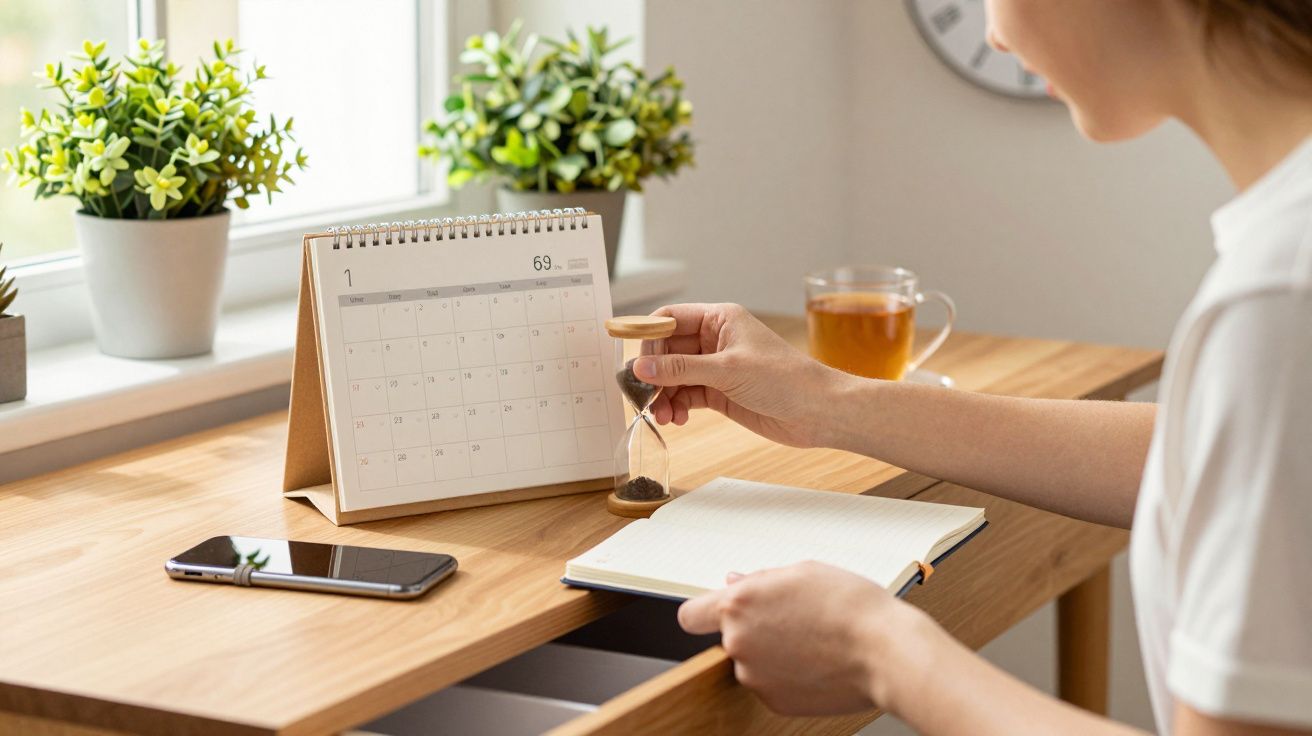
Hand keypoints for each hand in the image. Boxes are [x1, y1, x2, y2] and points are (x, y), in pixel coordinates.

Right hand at [636, 303, 851, 447]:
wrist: (818, 411)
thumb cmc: (786, 379)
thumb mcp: (727, 371)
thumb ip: (680, 369)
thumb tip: (641, 368)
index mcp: (719, 319)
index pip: (670, 319)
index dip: (648, 338)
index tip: (633, 362)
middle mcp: (715, 340)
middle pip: (667, 350)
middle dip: (654, 373)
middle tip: (643, 396)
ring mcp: (717, 367)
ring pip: (675, 376)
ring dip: (663, 395)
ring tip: (662, 415)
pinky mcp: (720, 392)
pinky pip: (687, 395)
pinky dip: (677, 406)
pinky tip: (676, 419)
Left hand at [677, 561, 940, 716]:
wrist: (885, 651)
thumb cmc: (851, 607)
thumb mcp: (802, 572)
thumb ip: (759, 580)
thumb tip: (736, 582)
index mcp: (739, 605)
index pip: (690, 615)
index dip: (704, 612)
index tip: (714, 611)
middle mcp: (739, 643)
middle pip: (729, 636)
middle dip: (753, 627)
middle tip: (791, 617)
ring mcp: (755, 677)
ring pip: (752, 661)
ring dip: (771, 652)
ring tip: (811, 638)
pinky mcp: (776, 702)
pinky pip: (771, 683)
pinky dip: (787, 674)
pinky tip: (816, 660)